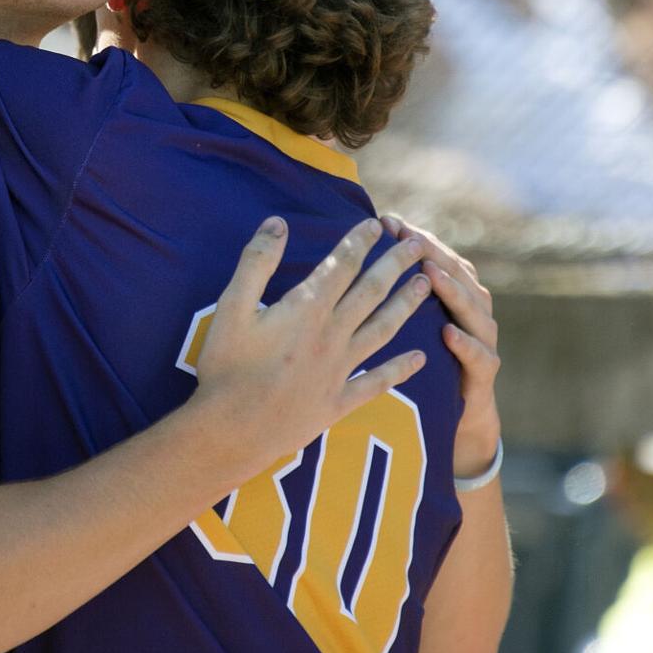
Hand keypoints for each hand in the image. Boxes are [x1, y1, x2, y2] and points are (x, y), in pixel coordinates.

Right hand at [196, 217, 431, 471]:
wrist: (232, 429)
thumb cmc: (226, 366)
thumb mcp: (231, 307)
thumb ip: (256, 262)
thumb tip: (277, 223)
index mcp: (306, 309)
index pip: (341, 265)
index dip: (359, 242)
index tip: (377, 224)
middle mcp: (331, 335)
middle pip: (371, 291)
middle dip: (396, 264)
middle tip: (418, 244)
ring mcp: (339, 369)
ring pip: (383, 329)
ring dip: (406, 305)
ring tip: (426, 285)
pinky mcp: (338, 401)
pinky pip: (377, 381)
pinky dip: (400, 369)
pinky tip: (420, 358)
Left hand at [381, 215, 500, 475]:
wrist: (454, 417)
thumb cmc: (425, 360)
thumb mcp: (407, 322)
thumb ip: (390, 288)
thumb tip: (346, 252)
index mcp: (451, 295)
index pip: (436, 256)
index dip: (414, 238)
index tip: (386, 221)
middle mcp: (471, 313)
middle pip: (457, 275)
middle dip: (434, 254)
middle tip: (411, 238)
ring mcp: (481, 343)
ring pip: (474, 310)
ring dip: (454, 291)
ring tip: (431, 274)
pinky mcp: (481, 377)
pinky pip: (479, 359)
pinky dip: (466, 345)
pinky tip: (448, 333)